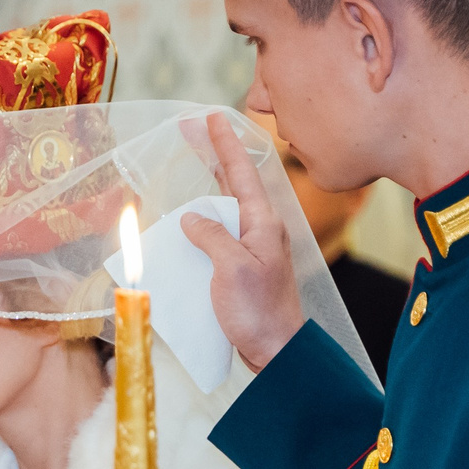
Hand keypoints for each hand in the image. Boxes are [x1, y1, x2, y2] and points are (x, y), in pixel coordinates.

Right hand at [181, 114, 303, 371]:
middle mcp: (260, 232)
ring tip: (193, 167)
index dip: (224, 144)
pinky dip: (204, 224)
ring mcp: (254, 251)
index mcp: (262, 225)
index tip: (212, 116)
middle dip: (213, 157)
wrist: (278, 352)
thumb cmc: (260, 312)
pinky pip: (221, 237)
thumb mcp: (232, 269)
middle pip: (233, 185)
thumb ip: (212, 236)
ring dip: (208, 188)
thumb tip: (192, 217)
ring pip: (226, 210)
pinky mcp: (244, 270)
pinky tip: (191, 225)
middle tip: (191, 131)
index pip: (241, 174)